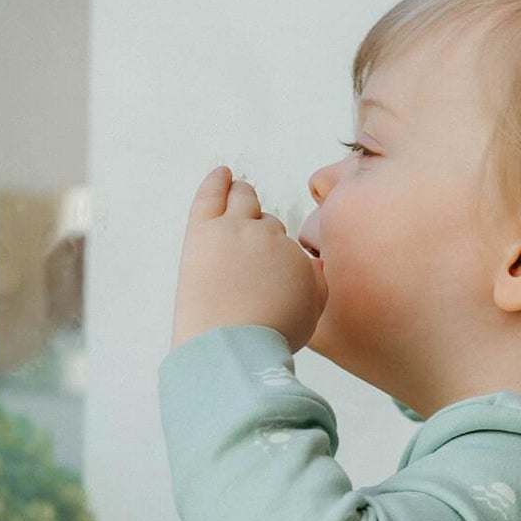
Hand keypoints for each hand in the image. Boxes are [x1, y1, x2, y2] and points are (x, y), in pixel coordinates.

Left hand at [170, 165, 326, 353]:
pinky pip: (211, 193)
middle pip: (267, 222)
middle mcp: (268, 237)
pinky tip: (221, 173)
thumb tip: (313, 265)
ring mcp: (234, 229)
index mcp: (294, 257)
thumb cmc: (269, 338)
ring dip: (242, 196)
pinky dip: (217, 180)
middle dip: (261, 229)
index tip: (268, 268)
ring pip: (243, 199)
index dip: (277, 256)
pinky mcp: (203, 230)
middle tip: (253, 237)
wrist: (233, 347)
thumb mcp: (311, 315)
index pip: (286, 245)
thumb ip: (317, 285)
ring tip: (238, 195)